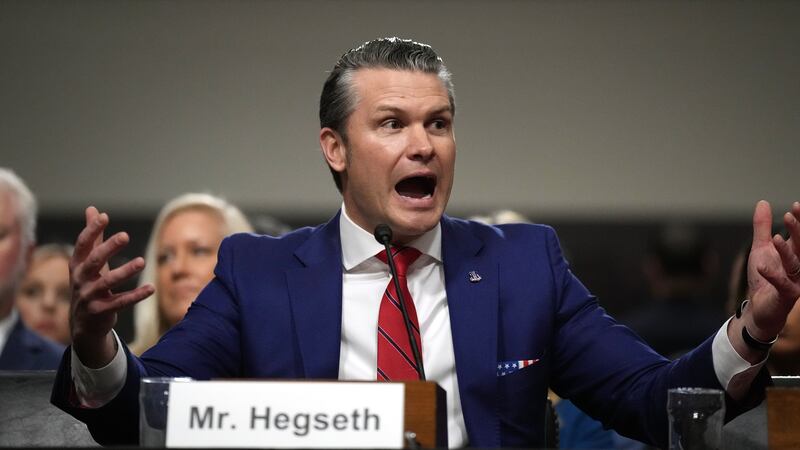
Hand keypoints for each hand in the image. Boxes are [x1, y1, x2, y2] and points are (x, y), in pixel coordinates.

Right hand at [69, 206, 153, 366]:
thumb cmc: (89, 285)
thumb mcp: (88, 262)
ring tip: (143, 262)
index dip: (92, 230)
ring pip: (108, 282)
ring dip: (126, 271)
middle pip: (94, 261)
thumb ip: (93, 237)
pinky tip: (151, 288)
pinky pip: (120, 302)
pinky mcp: (100, 311)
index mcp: (77, 265)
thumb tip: (92, 209)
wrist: (83, 324)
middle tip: (125, 235)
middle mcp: (79, 279)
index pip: (83, 244)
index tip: (104, 216)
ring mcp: (88, 296)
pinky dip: (136, 295)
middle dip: (108, 248)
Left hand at [743, 201, 799, 341]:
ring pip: (795, 264)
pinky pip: (781, 284)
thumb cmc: (764, 278)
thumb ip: (762, 228)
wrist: (760, 308)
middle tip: (789, 215)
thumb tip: (763, 203)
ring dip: (786, 251)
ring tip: (775, 238)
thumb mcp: (760, 248)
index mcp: (795, 254)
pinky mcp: (787, 295)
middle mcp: (799, 266)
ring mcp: (796, 281)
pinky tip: (761, 266)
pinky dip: (772, 275)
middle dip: (798, 231)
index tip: (796, 206)